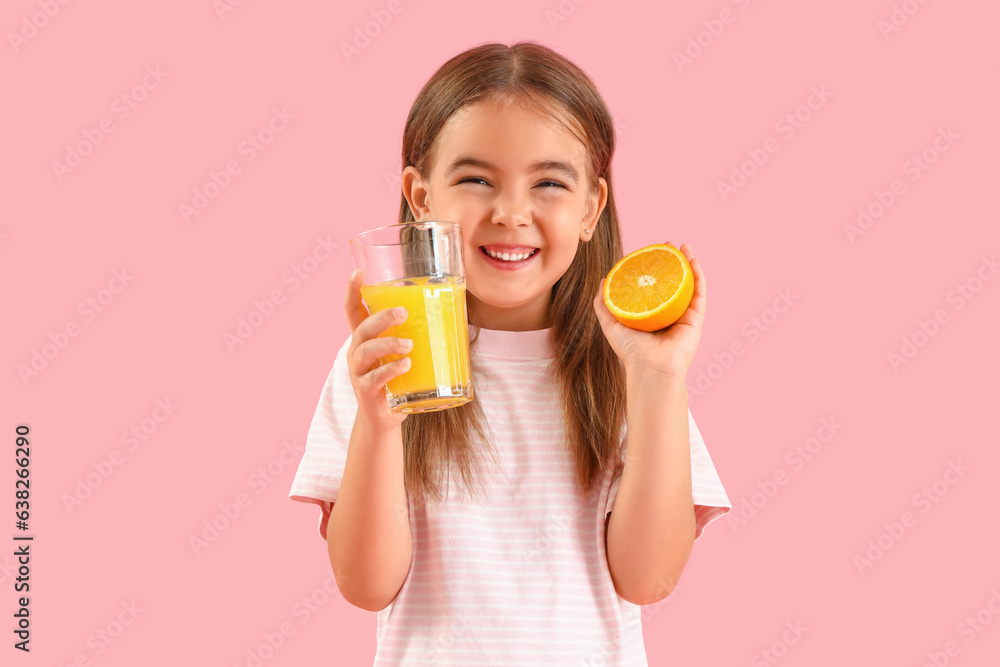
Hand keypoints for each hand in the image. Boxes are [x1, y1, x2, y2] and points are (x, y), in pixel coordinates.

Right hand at [344, 270, 413, 429]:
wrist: (384, 417)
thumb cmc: (398, 379)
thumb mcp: (402, 354)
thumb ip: (417, 334)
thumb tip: (456, 310)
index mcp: (364, 339)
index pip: (352, 311)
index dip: (352, 291)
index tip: (357, 273)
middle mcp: (356, 352)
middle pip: (362, 328)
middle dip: (381, 318)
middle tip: (403, 313)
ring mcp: (358, 372)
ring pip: (366, 351)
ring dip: (388, 344)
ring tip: (408, 345)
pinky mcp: (366, 391)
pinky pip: (374, 377)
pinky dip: (390, 370)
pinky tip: (405, 365)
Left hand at [593, 242, 706, 380]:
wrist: (649, 369)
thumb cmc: (630, 351)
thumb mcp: (610, 323)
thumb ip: (604, 303)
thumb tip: (603, 280)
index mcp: (650, 313)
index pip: (653, 285)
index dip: (652, 267)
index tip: (649, 251)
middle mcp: (667, 312)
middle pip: (671, 280)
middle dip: (670, 260)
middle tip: (667, 244)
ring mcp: (683, 315)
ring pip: (688, 283)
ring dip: (687, 262)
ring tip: (682, 246)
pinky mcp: (696, 319)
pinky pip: (699, 293)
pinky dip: (698, 275)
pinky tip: (693, 261)